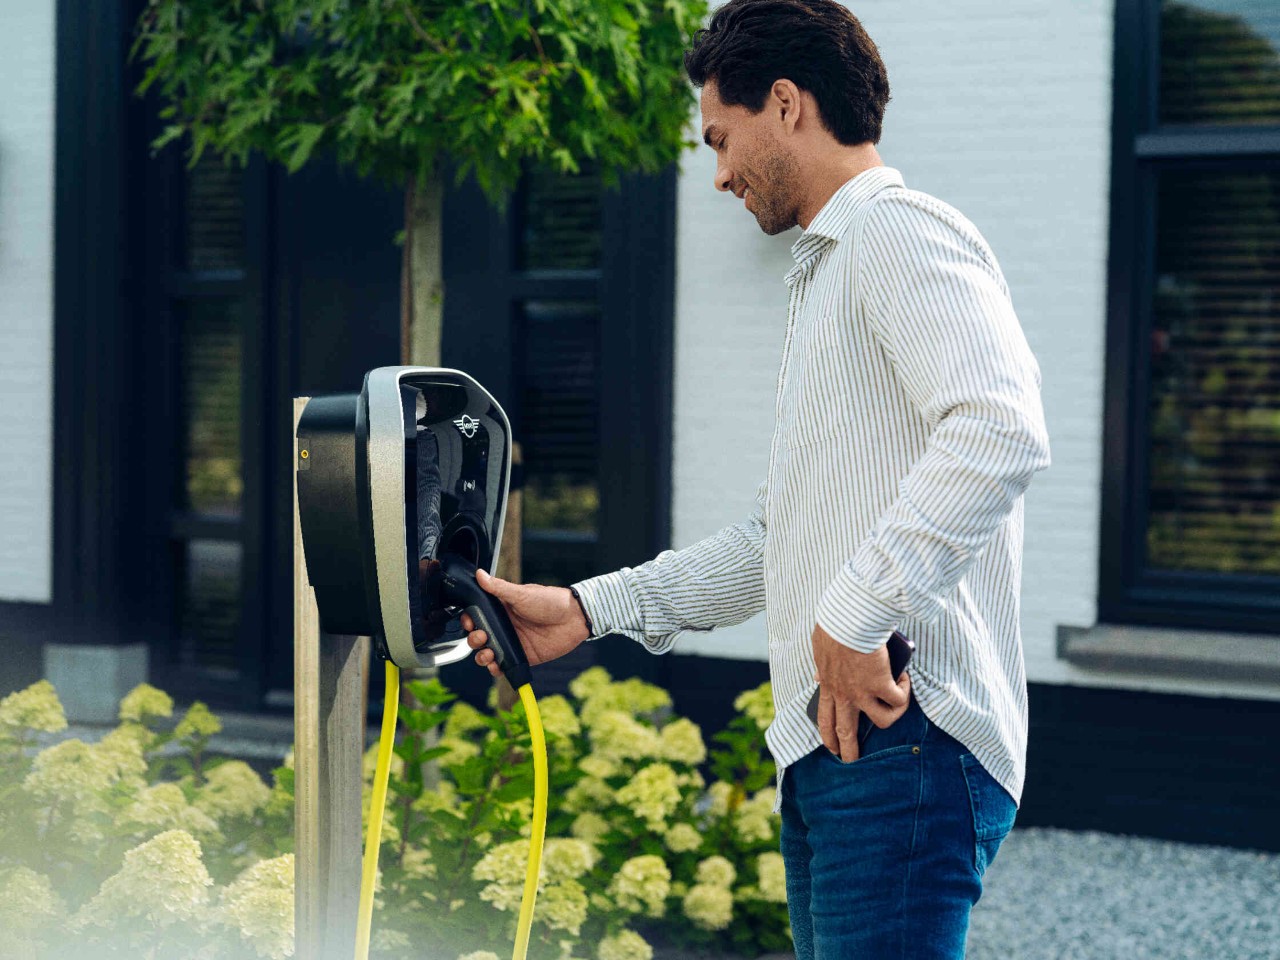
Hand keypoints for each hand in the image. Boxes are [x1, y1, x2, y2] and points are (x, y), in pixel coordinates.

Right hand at [464, 570, 590, 676]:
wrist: (574, 618)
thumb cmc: (550, 601)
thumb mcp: (522, 593)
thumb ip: (499, 588)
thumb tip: (480, 574)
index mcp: (502, 609)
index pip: (477, 616)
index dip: (469, 621)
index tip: (469, 622)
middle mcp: (504, 626)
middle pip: (479, 637)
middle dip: (474, 639)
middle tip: (481, 636)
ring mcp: (512, 642)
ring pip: (488, 653)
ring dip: (482, 656)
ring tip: (488, 653)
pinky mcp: (522, 657)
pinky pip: (504, 666)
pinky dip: (495, 669)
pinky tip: (495, 666)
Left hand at [811, 622, 909, 762]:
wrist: (850, 621)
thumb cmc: (835, 629)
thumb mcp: (820, 650)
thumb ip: (822, 666)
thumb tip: (818, 675)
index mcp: (829, 686)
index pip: (825, 718)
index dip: (828, 736)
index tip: (831, 747)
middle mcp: (845, 695)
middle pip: (845, 732)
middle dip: (849, 751)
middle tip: (852, 761)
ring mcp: (864, 692)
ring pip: (881, 721)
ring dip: (892, 716)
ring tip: (899, 703)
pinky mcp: (882, 685)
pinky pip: (899, 699)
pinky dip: (905, 691)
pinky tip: (905, 678)